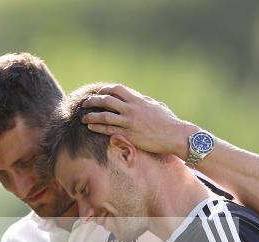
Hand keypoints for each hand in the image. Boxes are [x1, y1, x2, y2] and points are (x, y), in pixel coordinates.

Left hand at [81, 84, 198, 159]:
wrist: (175, 135)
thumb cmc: (169, 121)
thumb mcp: (157, 105)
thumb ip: (145, 101)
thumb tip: (138, 98)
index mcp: (138, 100)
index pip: (117, 89)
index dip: (105, 90)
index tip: (100, 93)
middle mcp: (132, 109)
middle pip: (107, 100)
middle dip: (94, 101)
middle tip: (86, 103)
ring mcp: (129, 122)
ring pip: (104, 116)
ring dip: (92, 115)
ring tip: (83, 117)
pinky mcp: (129, 135)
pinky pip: (109, 130)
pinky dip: (98, 127)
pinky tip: (90, 126)